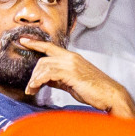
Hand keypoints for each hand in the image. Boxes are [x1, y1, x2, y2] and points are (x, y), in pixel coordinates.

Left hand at [19, 38, 134, 117]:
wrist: (110, 95)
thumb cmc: (94, 90)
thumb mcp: (73, 82)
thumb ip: (60, 78)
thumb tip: (46, 80)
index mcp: (72, 57)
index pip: (50, 47)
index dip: (36, 43)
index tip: (24, 40)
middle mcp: (70, 57)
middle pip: (43, 60)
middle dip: (34, 73)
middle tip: (30, 87)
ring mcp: (71, 64)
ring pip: (44, 66)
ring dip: (34, 79)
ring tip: (31, 90)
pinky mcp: (71, 73)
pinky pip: (48, 74)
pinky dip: (39, 81)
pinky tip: (36, 87)